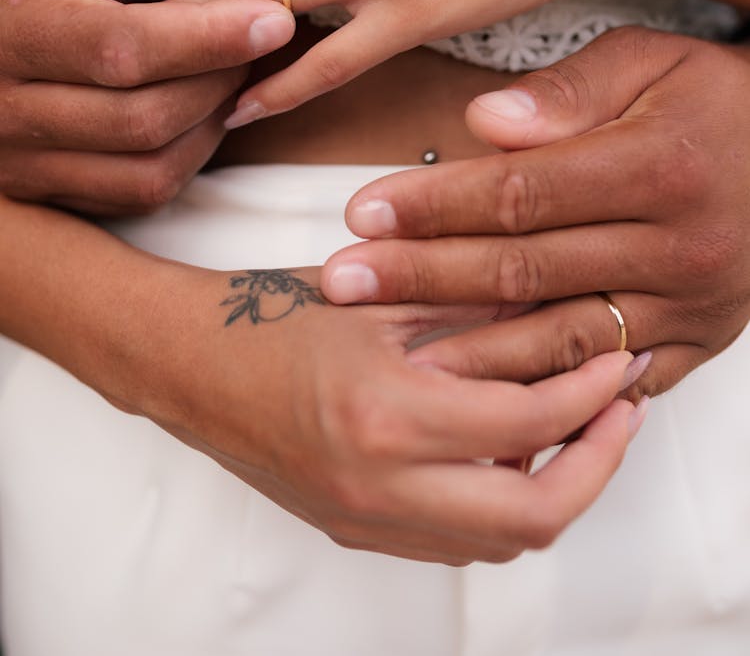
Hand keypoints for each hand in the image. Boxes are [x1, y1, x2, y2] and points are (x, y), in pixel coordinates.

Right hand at [0, 0, 294, 212]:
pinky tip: (204, 110)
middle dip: (222, 78)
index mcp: (8, 26)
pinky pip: (141, 193)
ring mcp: (19, 161)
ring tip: (234, 68)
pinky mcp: (44, 193)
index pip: (122, 46)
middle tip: (264, 35)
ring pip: (151, 168)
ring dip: (213, 119)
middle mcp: (3, 106)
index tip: (273, 17)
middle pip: (144, 118)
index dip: (207, 37)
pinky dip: (190, 154)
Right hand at [147, 263, 643, 564]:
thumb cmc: (268, 315)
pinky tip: (504, 454)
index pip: (528, 424)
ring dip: (553, 492)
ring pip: (498, 542)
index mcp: (387, 414)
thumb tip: (548, 301)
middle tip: (618, 415)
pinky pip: (453, 542)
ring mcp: (365, 517)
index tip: (618, 365)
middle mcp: (379, 483)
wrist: (187, 362)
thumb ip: (465, 299)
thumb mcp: (375, 292)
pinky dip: (498, 508)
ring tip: (572, 430)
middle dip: (597, 467)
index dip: (590, 396)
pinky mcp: (354, 529)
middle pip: (532, 518)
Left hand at [321, 28, 749, 398]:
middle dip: (421, 277)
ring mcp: (688, 307)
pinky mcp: (696, 344)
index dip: (435, 206)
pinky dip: (544, 393)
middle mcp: (676, 246)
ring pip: (557, 341)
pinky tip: (481, 398)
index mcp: (657, 165)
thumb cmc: (717, 99)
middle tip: (342, 281)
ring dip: (465, 350)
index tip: (362, 212)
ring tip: (387, 352)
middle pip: (523, 271)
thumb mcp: (653, 60)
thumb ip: (571, 90)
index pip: (520, 193)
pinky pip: (610, 382)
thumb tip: (485, 122)